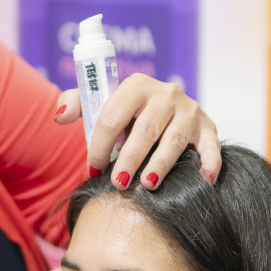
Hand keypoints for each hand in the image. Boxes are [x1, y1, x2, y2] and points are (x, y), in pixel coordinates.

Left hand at [54, 73, 221, 189]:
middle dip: (129, 159)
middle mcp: (166, 93)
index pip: (113, 116)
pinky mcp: (208, 126)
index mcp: (136, 85)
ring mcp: (189, 110)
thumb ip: (77, 104)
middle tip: (118, 184)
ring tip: (148, 185)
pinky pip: (211, 145)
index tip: (93, 169)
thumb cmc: (126, 113)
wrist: (164, 110)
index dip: (100, 145)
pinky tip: (202, 180)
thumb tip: (59, 114)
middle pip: (145, 129)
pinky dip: (209, 163)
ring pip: (174, 140)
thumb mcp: (101, 104)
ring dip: (161, 164)